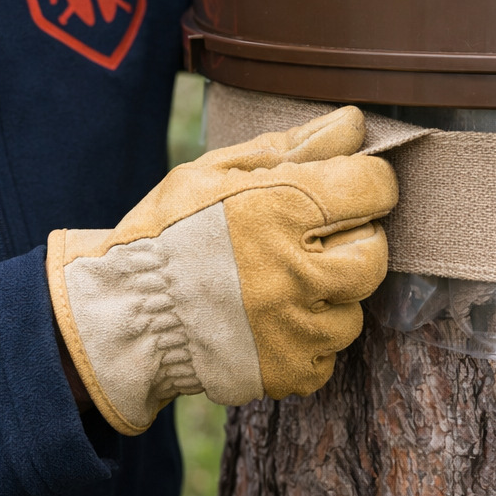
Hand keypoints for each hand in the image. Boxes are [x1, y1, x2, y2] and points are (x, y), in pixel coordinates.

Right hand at [46, 107, 397, 434]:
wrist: (122, 315)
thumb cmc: (165, 232)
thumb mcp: (215, 171)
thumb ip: (290, 147)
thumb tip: (354, 124)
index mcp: (279, 208)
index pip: (373, 187)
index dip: (366, 182)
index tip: (347, 187)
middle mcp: (294, 271)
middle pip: (374, 252)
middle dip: (353, 240)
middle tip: (314, 241)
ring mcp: (293, 328)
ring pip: (354, 310)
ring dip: (329, 297)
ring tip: (283, 287)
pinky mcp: (287, 371)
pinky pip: (328, 356)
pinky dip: (307, 341)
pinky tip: (271, 323)